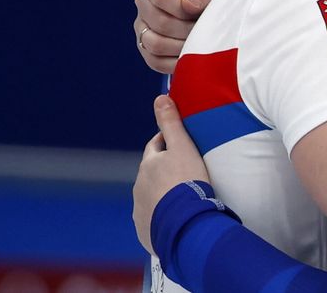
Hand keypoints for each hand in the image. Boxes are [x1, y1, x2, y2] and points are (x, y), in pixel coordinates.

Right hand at [133, 0, 218, 73]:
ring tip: (199, 43)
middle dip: (186, 29)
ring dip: (181, 46)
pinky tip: (191, 57)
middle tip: (203, 31)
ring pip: (155, 43)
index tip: (197, 12)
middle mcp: (144, 5)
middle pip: (160, 22)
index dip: (180, 6)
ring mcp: (142, 29)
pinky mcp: (145, 50)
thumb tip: (190, 4)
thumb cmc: (207, 2)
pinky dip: (176, 62)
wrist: (206, 17)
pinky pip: (156, 62)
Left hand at [133, 95, 210, 254]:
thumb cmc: (187, 182)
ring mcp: (141, 210)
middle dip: (164, 169)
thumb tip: (160, 97)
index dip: (167, 142)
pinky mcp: (146, 230)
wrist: (186, 224)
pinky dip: (162, 215)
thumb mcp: (183, 147)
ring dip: (163, 193)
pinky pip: (153, 219)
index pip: (155, 147)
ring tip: (183, 196)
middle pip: (152, 172)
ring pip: (151, 196)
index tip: (180, 143)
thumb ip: (171, 123)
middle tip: (185, 170)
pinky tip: (176, 216)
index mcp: (148, 165)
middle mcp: (139, 187)